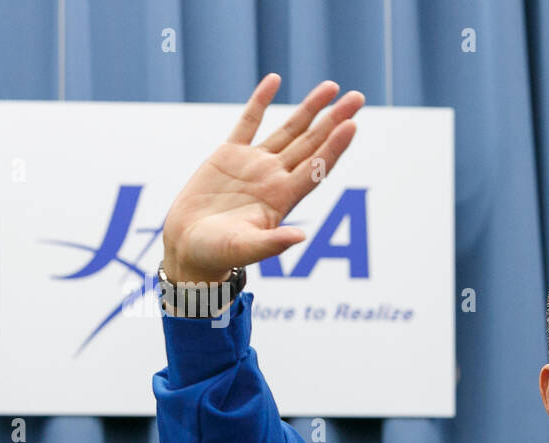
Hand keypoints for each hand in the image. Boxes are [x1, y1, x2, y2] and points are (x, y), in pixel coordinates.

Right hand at [162, 74, 364, 282]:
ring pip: (289, 130)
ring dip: (310, 109)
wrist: (190, 248)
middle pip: (312, 143)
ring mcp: (254, 165)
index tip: (351, 125)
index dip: (334, 146)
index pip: (316, 167)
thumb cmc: (218, 254)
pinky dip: (261, 101)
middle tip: (358, 98)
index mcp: (282, 198)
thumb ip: (272, 243)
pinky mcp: (229, 155)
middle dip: (334, 120)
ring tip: (332, 87)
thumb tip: (301, 236)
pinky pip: (248, 121)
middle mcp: (275, 178)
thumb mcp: (245, 249)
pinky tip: (275, 80)